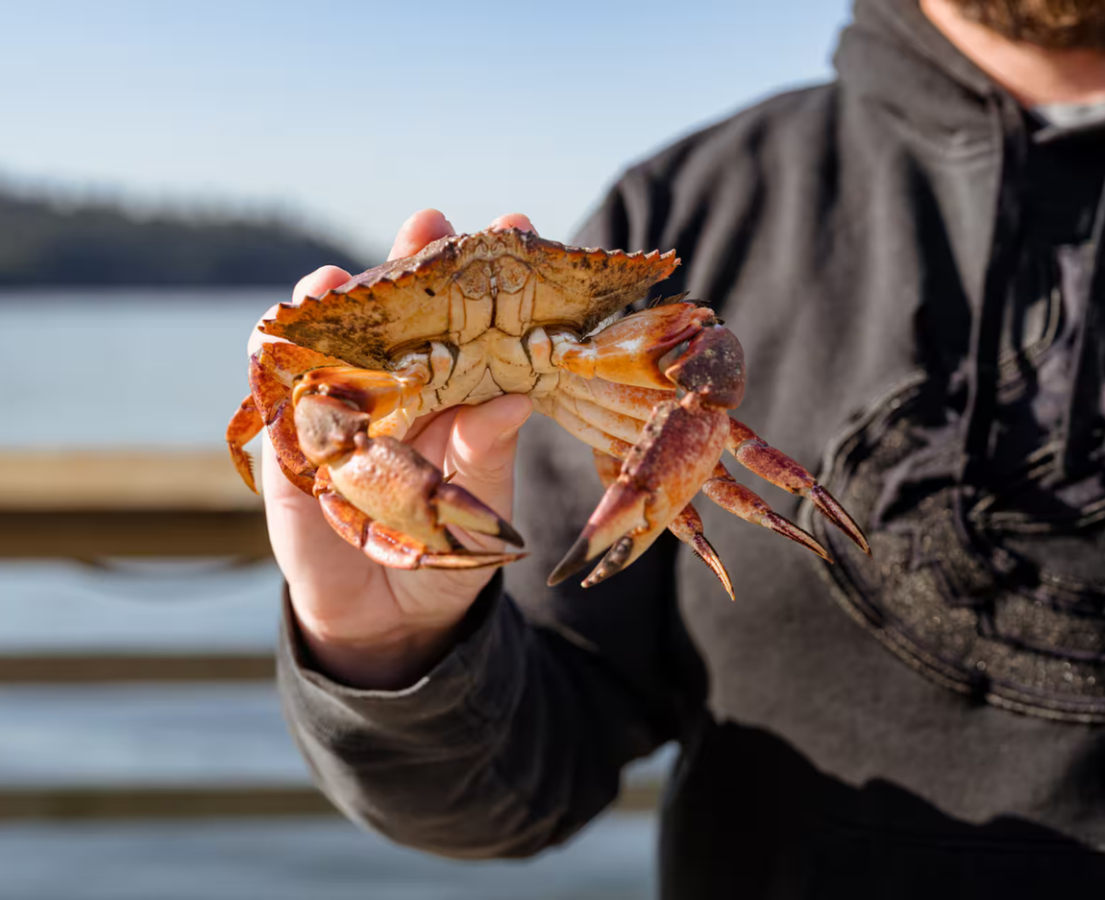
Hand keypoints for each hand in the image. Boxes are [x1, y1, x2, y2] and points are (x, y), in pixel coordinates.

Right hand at [251, 209, 534, 688]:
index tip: (517, 227)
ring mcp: (337, 404)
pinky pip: (275, 386)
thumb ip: (488, 450)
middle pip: (395, 307)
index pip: (467, 314)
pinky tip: (286, 327)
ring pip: (329, 333)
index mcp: (450, 386)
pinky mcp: (289, 440)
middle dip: (409, 260)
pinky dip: (277, 353)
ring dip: (336, 298)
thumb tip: (517, 399)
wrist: (391, 618)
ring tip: (351, 275)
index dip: (485, 271)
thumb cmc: (446, 545)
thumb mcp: (480, 500)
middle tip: (433, 223)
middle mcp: (393, 383)